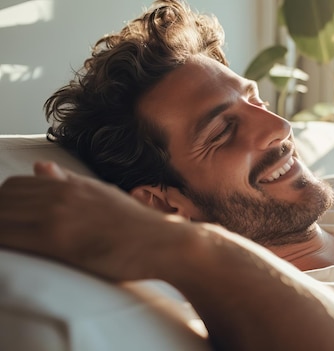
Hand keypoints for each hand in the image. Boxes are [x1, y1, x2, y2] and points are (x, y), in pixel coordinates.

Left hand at [0, 161, 181, 280]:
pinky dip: (0, 241)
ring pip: (0, 213)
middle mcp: (62, 193)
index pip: (17, 185)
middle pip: (4, 196)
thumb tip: (41, 167)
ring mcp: (59, 213)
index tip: (7, 220)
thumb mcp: (105, 197)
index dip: (5, 203)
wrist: (166, 243)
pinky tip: (5, 251)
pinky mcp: (56, 238)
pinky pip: (7, 235)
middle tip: (7, 232)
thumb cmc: (141, 228)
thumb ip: (70, 183)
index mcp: (74, 184)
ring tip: (8, 240)